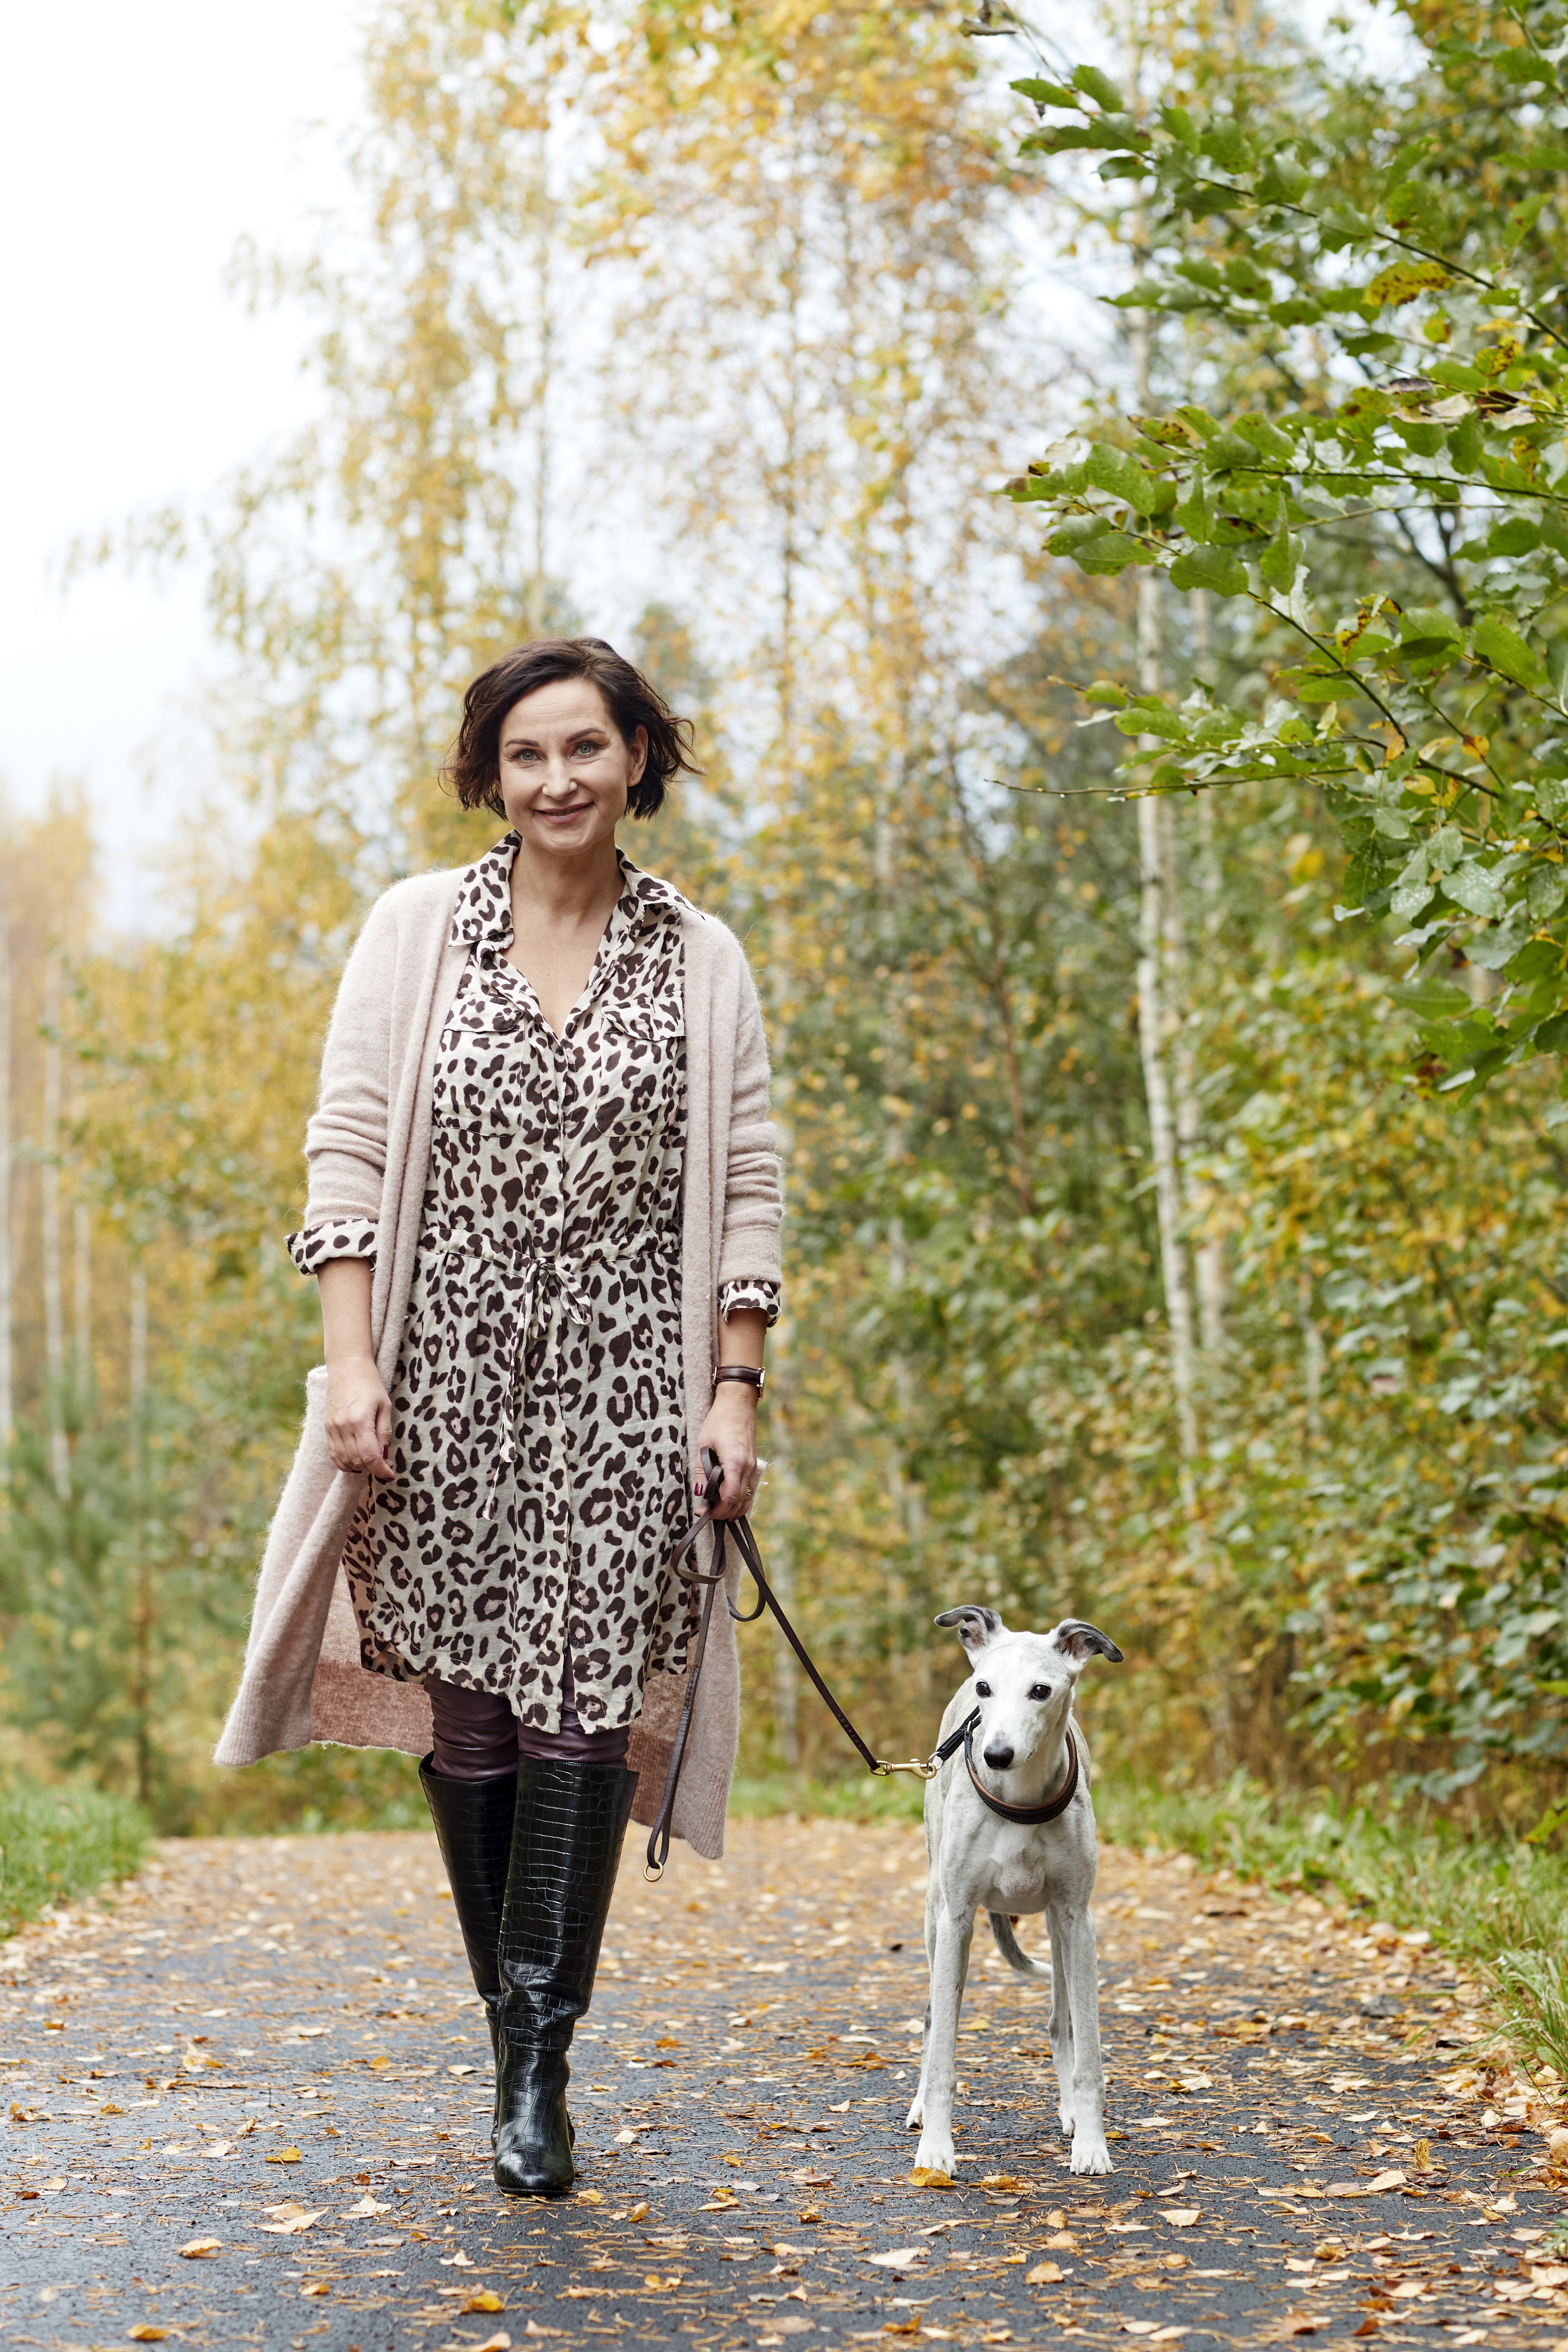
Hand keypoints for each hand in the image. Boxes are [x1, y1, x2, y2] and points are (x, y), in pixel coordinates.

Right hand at [325, 1353, 395, 1478]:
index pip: (369, 1456)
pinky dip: (344, 1463)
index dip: (381, 1470)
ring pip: (344, 1461)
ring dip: (359, 1468)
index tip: (390, 1474)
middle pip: (357, 1461)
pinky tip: (356, 1462)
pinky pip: (333, 1454)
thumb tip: (384, 1455)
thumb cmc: (370, 1383)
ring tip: (371, 1463)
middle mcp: (343, 1427)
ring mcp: (332, 1428)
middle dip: (372, 1469)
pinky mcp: (326, 1427)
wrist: (346, 1367)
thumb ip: (384, 1432)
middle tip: (384, 1466)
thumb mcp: (384, 1405)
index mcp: (360, 1420)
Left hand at [695, 1383, 758, 1521]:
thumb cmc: (719, 1422)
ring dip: (733, 1508)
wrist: (737, 1405)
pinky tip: (731, 1504)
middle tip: (707, 1515)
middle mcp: (747, 1468)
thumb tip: (698, 1494)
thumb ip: (701, 1472)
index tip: (703, 1513)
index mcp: (735, 1463)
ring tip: (718, 1513)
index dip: (716, 1510)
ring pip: (746, 1497)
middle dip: (723, 1512)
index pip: (729, 1497)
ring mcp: (752, 1467)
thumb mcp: (703, 1445)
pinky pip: (749, 1488)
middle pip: (738, 1501)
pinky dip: (741, 1499)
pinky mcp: (752, 1464)